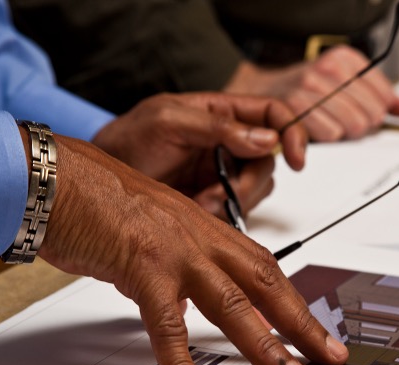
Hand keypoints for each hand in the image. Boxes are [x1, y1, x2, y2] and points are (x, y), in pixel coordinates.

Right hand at [35, 133, 348, 364]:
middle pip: (265, 283)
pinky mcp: (142, 268)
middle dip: (301, 324)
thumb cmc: (99, 202)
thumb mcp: (152, 232)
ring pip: (233, 304)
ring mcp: (175, 252)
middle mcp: (199, 238)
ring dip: (265, 347)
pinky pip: (168, 327)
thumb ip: (174, 266)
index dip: (292, 300)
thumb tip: (182, 302)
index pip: (263, 267)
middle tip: (328, 357)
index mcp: (204, 229)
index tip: (313, 330)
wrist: (59, 178)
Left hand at [91, 92, 307, 216]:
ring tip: (200, 203)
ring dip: (232, 202)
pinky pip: (235, 212)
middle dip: (248, 183)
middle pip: (267, 162)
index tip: (296, 158)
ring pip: (254, 191)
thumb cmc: (127, 140)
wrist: (101, 180)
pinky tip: (198, 212)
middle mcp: (227, 143)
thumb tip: (266, 138)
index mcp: (222, 113)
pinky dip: (222, 217)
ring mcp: (220, 174)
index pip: (274, 115)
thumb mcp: (167, 121)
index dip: (293, 133)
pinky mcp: (211, 201)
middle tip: (222, 194)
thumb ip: (217, 126)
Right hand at [224, 45, 398, 141]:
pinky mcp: (294, 108)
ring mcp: (310, 87)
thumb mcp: (344, 82)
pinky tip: (317, 132)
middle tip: (345, 126)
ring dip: (343, 135)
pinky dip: (326, 139)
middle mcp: (328, 69)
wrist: (259, 91)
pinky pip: (330, 135)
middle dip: (362, 127)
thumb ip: (380, 95)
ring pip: (352, 127)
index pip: (383, 95)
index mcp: (345, 59)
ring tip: (329, 128)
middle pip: (370, 115)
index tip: (369, 117)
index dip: (379, 113)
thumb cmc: (303, 90)